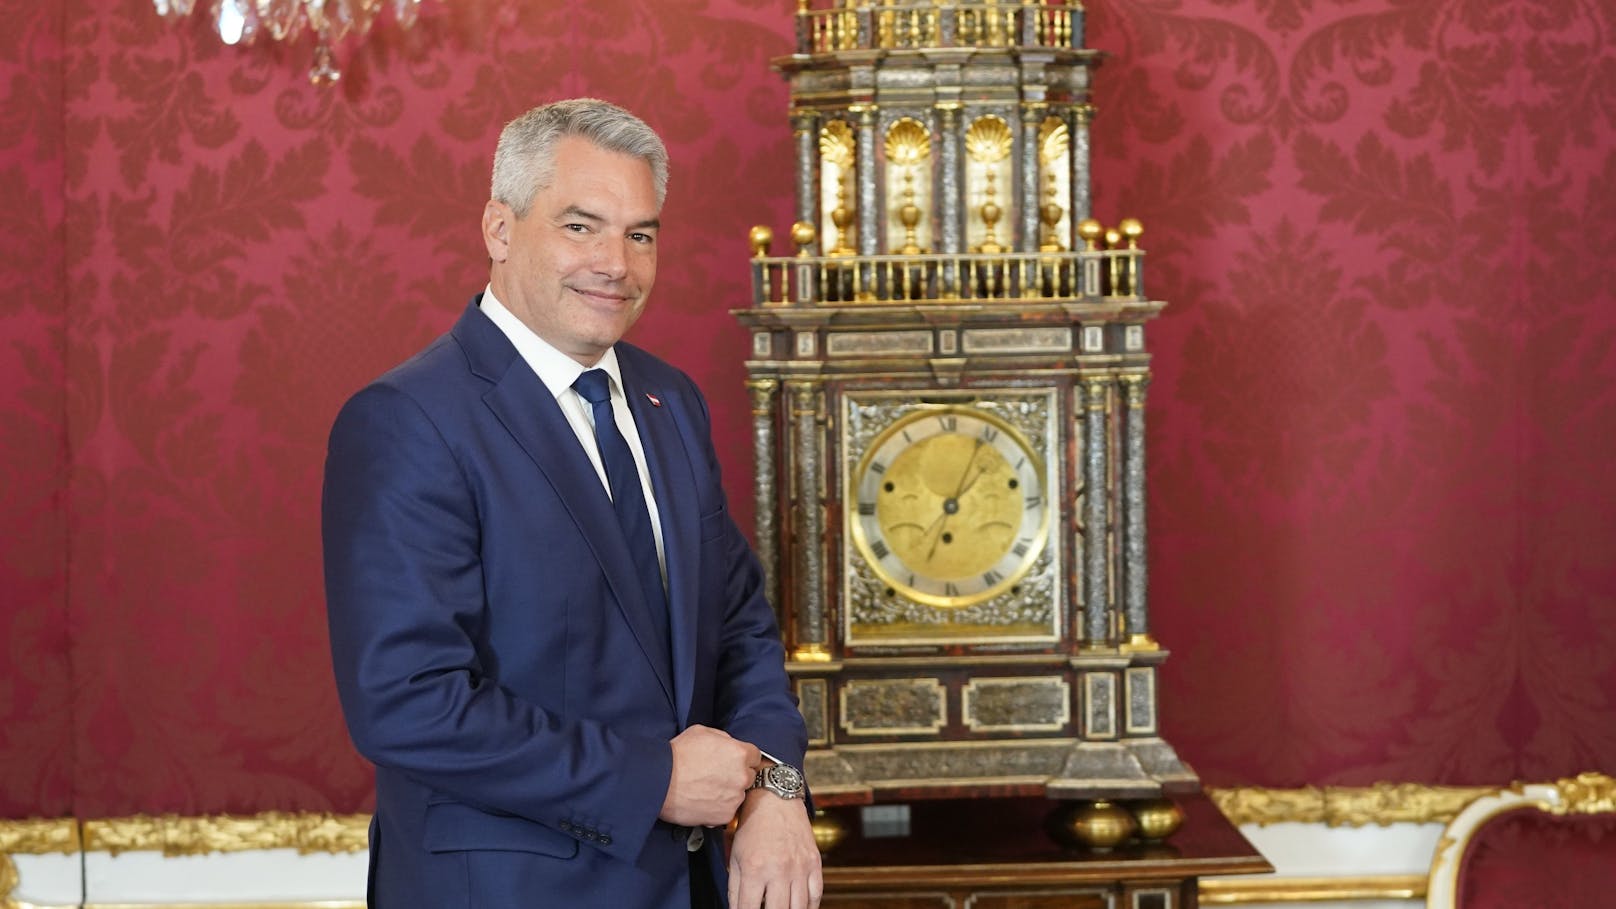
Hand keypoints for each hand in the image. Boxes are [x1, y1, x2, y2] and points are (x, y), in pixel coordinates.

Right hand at [659, 725, 758, 826]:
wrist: (660, 781)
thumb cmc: (678, 754)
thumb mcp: (703, 732)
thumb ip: (724, 739)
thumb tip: (730, 745)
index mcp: (740, 753)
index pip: (756, 756)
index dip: (743, 758)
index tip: (733, 762)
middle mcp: (742, 776)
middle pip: (749, 776)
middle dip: (737, 775)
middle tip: (717, 776)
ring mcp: (734, 798)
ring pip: (739, 795)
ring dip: (728, 793)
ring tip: (707, 789)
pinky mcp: (725, 816)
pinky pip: (727, 811)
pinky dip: (718, 808)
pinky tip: (703, 800)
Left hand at [727, 789, 822, 908]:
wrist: (776, 800)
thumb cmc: (753, 826)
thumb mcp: (735, 856)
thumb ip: (734, 887)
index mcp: (754, 868)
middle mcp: (778, 869)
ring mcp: (799, 867)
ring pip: (799, 908)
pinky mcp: (814, 862)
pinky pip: (816, 895)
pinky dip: (810, 907)